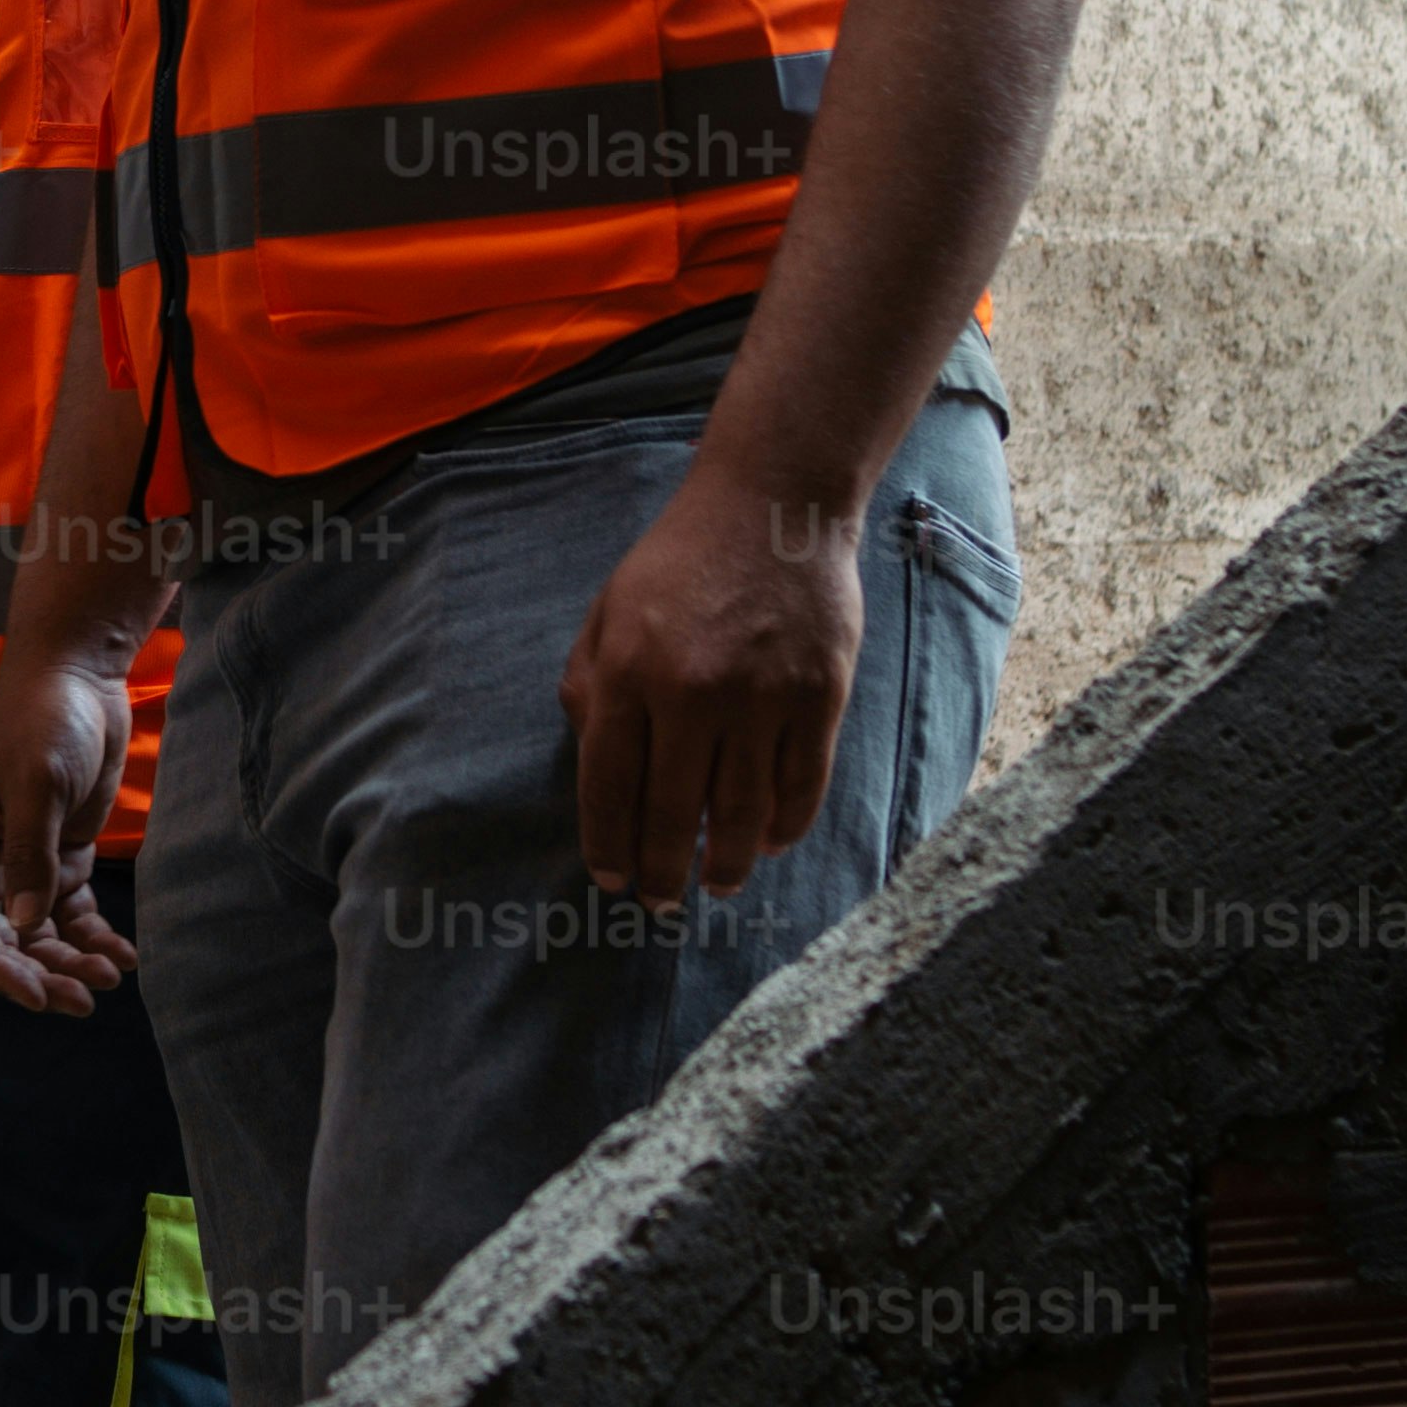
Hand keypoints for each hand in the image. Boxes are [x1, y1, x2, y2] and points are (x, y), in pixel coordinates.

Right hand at [0, 654, 136, 1016]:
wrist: (79, 671)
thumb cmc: (43, 717)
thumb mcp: (37, 782)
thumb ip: (32, 853)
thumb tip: (28, 926)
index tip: (34, 996)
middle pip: (9, 941)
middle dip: (42, 974)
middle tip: (83, 1000)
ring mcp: (30, 862)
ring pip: (44, 933)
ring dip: (72, 960)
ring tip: (111, 978)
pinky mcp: (66, 854)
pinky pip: (75, 910)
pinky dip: (96, 935)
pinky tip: (124, 955)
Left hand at [560, 459, 864, 909]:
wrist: (772, 505)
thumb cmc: (681, 560)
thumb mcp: (609, 610)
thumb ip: (589, 686)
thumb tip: (590, 766)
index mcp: (628, 671)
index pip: (609, 786)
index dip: (609, 845)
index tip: (612, 880)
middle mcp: (692, 692)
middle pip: (674, 816)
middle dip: (663, 873)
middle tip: (661, 902)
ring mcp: (761, 697)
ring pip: (741, 815)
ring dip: (725, 865)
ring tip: (714, 885)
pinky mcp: (817, 697)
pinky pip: (800, 787)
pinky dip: (783, 828)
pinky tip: (766, 843)